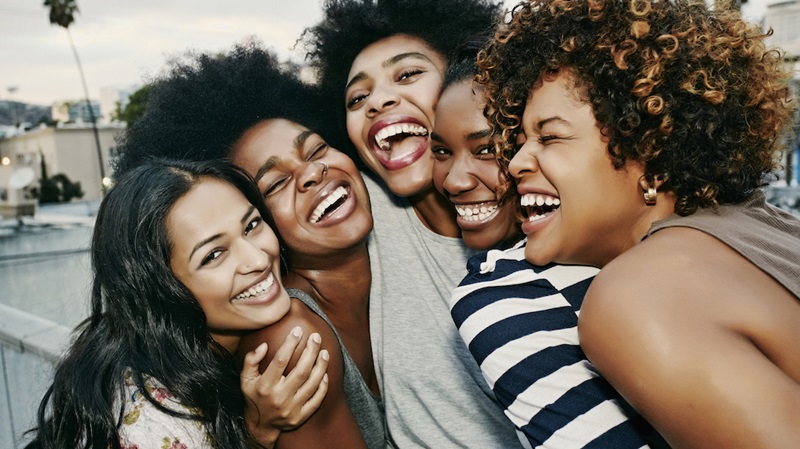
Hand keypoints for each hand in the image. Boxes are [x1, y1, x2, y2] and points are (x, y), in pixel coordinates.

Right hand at [241, 326, 329, 445]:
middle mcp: (279, 397)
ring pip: (312, 384)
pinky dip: (323, 386)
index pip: (280, 360)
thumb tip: (264, 345)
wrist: (260, 425)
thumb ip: (251, 360)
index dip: (290, 343)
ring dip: (321, 366)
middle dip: (311, 351)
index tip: (298, 330)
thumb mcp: (245, 379)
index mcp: (265, 386)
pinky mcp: (300, 417)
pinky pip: (317, 400)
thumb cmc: (254, 396)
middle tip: (316, 337)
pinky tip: (325, 373)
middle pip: (301, 371)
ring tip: (324, 352)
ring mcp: (291, 408)